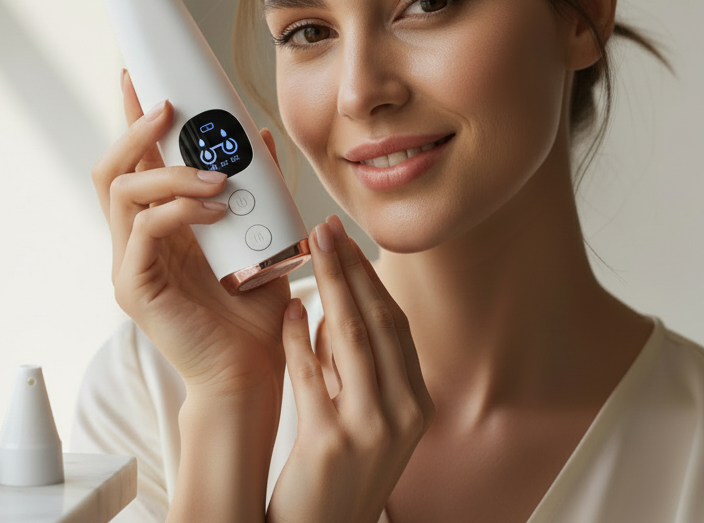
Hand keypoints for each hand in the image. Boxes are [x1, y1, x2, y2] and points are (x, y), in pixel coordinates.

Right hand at [91, 71, 291, 398]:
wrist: (253, 368)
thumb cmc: (255, 308)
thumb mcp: (263, 233)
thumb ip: (258, 187)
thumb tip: (260, 135)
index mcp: (160, 224)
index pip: (135, 160)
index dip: (131, 117)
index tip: (136, 75)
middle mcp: (136, 239)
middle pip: (111, 168)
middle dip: (135, 129)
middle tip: (169, 108)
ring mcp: (130, 262)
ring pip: (122, 192)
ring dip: (170, 173)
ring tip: (217, 177)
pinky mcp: (134, 286)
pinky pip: (144, 231)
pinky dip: (179, 210)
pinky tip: (215, 210)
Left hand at [268, 216, 434, 522]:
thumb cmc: (334, 474)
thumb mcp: (362, 417)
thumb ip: (353, 368)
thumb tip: (335, 308)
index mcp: (416, 404)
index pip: (397, 325)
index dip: (372, 279)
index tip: (348, 243)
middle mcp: (403, 414)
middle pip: (381, 321)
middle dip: (353, 269)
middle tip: (328, 229)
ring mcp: (371, 429)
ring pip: (352, 339)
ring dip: (330, 286)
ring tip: (310, 249)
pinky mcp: (330, 442)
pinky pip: (311, 374)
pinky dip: (298, 336)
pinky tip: (287, 310)